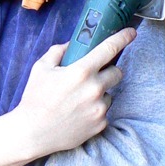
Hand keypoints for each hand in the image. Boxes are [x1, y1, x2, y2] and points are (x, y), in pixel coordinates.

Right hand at [11, 26, 136, 158]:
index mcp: (81, 71)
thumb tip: (72, 45)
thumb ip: (58, 51)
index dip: (123, 38)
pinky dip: (95, 108)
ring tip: (79, 98)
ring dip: (100, 92)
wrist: (33, 132)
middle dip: (108, 70)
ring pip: (109, 92)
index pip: (109, 49)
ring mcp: (100, 108)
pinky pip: (104, 110)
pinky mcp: (101, 124)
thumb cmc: (35, 98)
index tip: (131, 32)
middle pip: (117, 72)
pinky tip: (79, 112)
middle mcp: (95, 89)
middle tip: (93, 75)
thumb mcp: (41, 68)